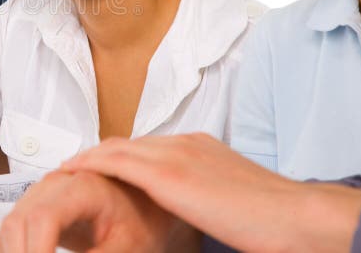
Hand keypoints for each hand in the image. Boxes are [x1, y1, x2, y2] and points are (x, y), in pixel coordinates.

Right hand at [0, 170, 183, 252]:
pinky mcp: (37, 201)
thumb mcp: (127, 247)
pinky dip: (13, 248)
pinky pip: (12, 226)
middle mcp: (56, 182)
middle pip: (18, 221)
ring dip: (15, 252)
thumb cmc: (142, 219)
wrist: (144, 202)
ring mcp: (43, 190)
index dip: (36, 252)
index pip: (43, 217)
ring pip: (10, 224)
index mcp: (83, 187)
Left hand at [62, 133, 360, 251]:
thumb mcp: (231, 197)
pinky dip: (90, 164)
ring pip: (116, 148)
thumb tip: (197, 209)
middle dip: (98, 154)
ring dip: (88, 158)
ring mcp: (174, 155)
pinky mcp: (167, 174)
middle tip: (73, 167)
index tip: (100, 167)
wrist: (295, 216)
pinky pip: (115, 162)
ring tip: (65, 169)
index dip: (120, 156)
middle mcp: (184, 142)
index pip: (148, 146)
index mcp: (199, 146)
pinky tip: (71, 171)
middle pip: (127, 143)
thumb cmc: (272, 218)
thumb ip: (206, 193)